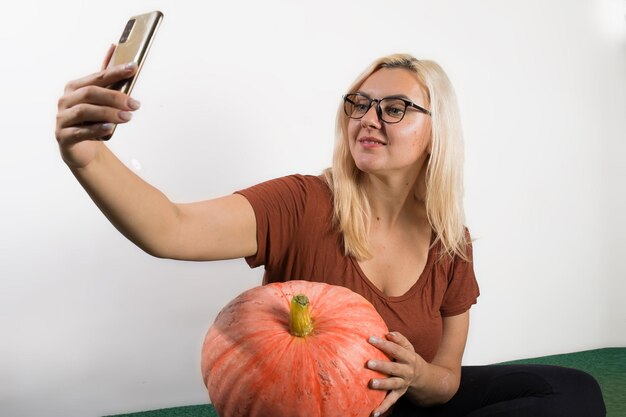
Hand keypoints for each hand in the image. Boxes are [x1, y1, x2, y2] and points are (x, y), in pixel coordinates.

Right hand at [55, 44, 139, 167]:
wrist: (82, 148)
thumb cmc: (93, 120)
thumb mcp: (102, 99)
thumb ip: (107, 76)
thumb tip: (115, 48)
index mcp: (75, 87)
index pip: (98, 77)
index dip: (116, 72)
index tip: (134, 68)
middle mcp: (66, 100)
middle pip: (91, 93)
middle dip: (115, 97)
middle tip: (135, 104)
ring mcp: (62, 118)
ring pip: (84, 111)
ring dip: (108, 113)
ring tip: (127, 117)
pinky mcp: (64, 137)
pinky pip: (79, 132)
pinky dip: (96, 129)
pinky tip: (110, 129)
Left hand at [367, 331, 424, 416]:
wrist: (424, 377)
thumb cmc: (408, 358)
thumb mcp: (408, 347)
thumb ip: (399, 339)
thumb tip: (388, 333)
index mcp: (409, 357)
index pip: (396, 349)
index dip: (383, 344)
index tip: (370, 339)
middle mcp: (407, 371)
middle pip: (394, 368)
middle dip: (381, 365)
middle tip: (368, 363)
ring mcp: (403, 383)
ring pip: (393, 384)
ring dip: (382, 384)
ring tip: (371, 384)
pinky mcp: (399, 394)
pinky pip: (391, 401)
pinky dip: (383, 408)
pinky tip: (374, 413)